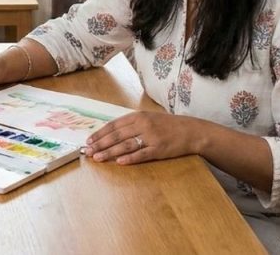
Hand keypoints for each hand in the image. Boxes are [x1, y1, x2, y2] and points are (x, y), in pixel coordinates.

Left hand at [82, 111, 201, 164]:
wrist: (191, 131)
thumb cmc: (167, 125)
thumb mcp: (148, 118)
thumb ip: (131, 124)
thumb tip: (110, 132)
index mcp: (138, 116)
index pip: (114, 125)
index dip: (100, 133)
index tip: (89, 141)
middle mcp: (142, 125)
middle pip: (116, 135)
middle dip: (100, 144)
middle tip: (88, 151)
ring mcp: (151, 137)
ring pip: (125, 145)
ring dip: (110, 152)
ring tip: (98, 158)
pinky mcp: (159, 149)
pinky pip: (142, 154)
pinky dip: (130, 158)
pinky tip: (120, 162)